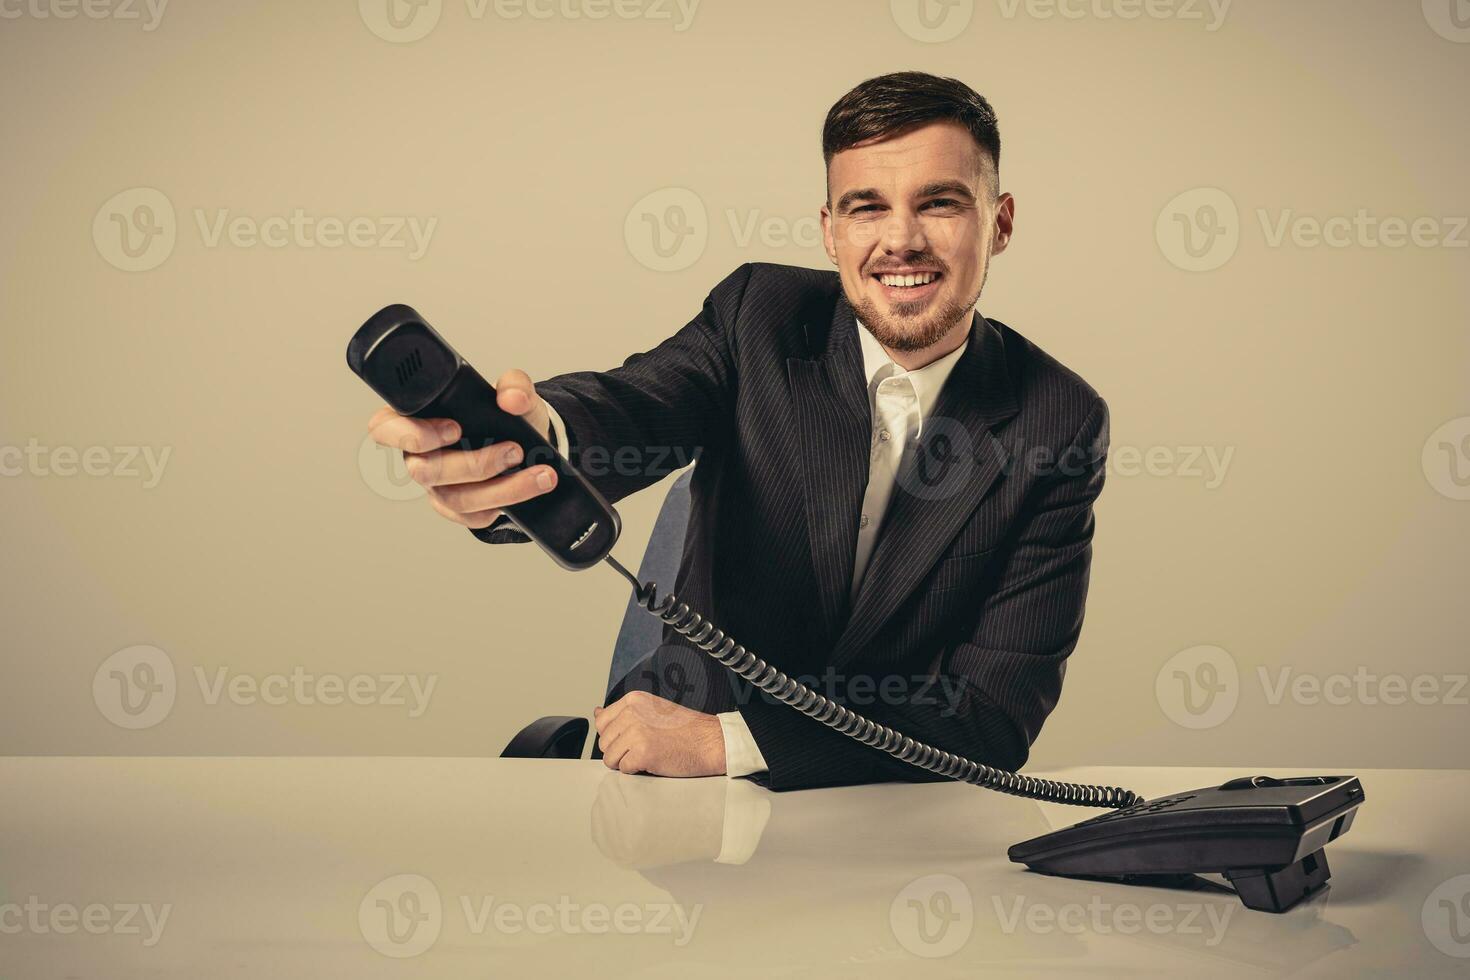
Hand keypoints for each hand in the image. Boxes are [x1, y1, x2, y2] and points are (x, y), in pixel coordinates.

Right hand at [367, 369, 555, 528]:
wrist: (528, 446)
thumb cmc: (504, 417)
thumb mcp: (513, 394)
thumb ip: (514, 386)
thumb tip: (512, 399)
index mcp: (416, 420)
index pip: (384, 428)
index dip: (409, 433)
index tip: (454, 427)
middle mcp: (420, 457)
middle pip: (425, 470)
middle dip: (474, 463)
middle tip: (514, 450)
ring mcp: (437, 487)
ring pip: (456, 498)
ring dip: (503, 488)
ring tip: (539, 474)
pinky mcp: (458, 510)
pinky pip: (473, 517)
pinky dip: (505, 504)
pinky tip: (529, 490)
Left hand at [594, 691, 726, 776]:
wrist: (712, 741)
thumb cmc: (686, 729)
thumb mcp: (652, 710)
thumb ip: (623, 713)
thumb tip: (596, 712)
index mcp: (633, 700)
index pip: (602, 722)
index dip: (616, 736)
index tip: (633, 738)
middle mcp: (631, 712)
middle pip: (604, 742)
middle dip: (620, 751)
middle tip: (644, 748)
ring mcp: (636, 732)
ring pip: (610, 758)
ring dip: (627, 762)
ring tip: (650, 754)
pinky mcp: (642, 752)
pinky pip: (624, 769)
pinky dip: (637, 771)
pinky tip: (655, 761)